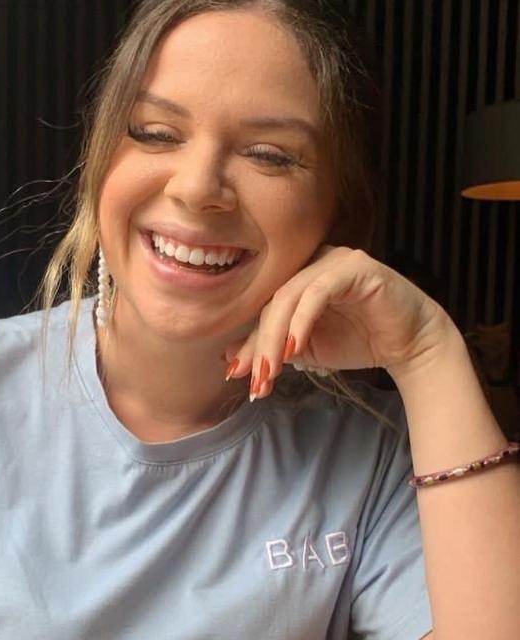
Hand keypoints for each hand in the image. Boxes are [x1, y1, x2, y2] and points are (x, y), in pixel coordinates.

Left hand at [224, 246, 454, 397]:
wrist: (410, 346)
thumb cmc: (359, 342)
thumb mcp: (305, 351)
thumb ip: (272, 349)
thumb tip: (229, 360)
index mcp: (298, 279)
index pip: (264, 310)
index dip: (248, 344)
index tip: (236, 375)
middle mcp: (313, 263)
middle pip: (272, 303)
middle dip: (260, 346)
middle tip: (256, 380)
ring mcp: (334, 260)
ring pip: (289, 297)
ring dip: (276, 338)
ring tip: (271, 371)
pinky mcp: (356, 267)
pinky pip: (318, 292)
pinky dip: (302, 321)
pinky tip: (295, 348)